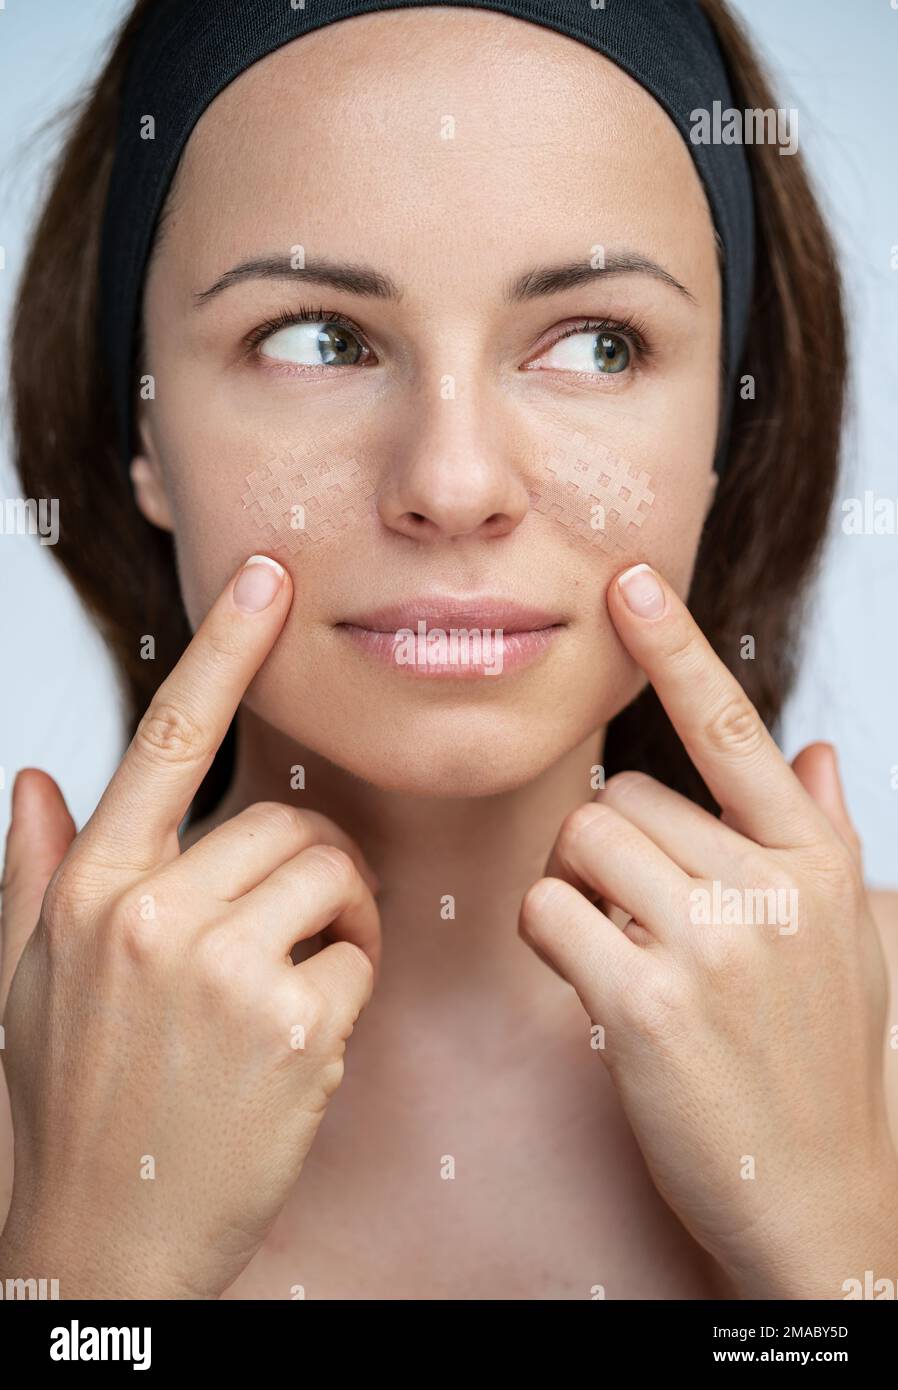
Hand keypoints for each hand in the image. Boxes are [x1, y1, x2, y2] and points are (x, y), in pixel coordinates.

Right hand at [0, 554, 380, 1299]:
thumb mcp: (28, 978)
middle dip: (305, 874)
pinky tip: (297, 1045)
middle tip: (279, 943)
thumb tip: (38, 776)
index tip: (267, 578)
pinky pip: (359, 955)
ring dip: (333, 925)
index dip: (223, 648)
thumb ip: (38, 870)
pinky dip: (346, 990)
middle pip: (288, 823)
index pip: (167, 736)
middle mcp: (151, 912)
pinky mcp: (290, 1023)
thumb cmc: (72, 1097)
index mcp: (94, 886)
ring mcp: (220, 967)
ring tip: (284, 991)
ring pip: (333, 877)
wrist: (102, 1238)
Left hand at [519, 561, 897, 1298]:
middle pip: (623, 799)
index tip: (631, 581)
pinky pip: (549, 912)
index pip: (733, 732)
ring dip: (577, 891)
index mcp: (818, 860)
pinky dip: (554, 940)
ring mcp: (714, 942)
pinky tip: (595, 986)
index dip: (678, 649)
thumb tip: (820, 754)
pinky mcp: (649, 1000)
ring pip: (578, 846)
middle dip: (610, 849)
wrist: (820, 1195)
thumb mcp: (848, 940)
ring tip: (623, 952)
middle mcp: (772, 887)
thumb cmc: (820, 1060)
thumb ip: (823, 839)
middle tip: (639, 919)